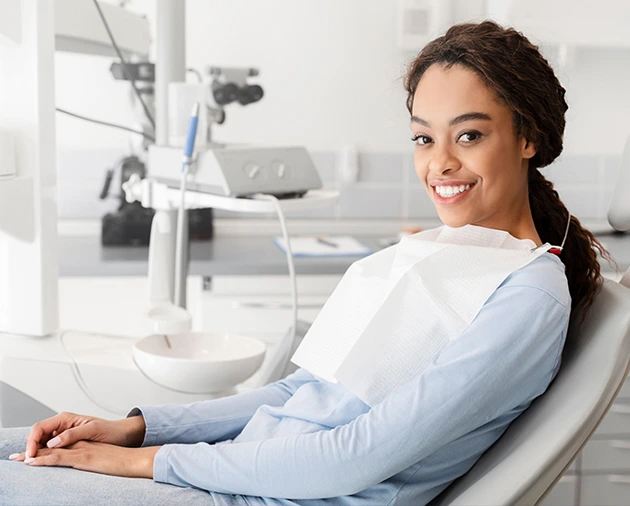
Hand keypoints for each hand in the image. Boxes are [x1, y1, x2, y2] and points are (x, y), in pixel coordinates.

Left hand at [11, 441, 159, 478]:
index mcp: (82, 442)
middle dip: (31, 449)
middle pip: (51, 445)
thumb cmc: (119, 460)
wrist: (133, 460)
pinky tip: (33, 462)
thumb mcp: (99, 457)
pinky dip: (44, 459)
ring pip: (51, 449)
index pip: (57, 444)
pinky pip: (60, 457)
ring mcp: (81, 449)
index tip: (27, 456)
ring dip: (33, 453)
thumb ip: (87, 456)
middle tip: (14, 457)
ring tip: (17, 459)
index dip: (40, 448)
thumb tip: (75, 463)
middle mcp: (79, 443)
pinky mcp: (84, 458)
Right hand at [23, 411, 145, 458]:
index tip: (31, 454)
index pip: (40, 427)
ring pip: (41, 442)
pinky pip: (49, 449)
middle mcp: (62, 425)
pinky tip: (43, 462)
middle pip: (37, 435)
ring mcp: (63, 434)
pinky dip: (43, 455)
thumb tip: (52, 442)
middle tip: (29, 461)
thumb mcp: (92, 429)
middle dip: (30, 447)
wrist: (120, 435)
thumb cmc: (110, 430)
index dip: (32, 441)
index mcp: (66, 418)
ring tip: (33, 463)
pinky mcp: (66, 443)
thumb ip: (72, 434)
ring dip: (35, 451)